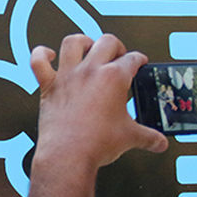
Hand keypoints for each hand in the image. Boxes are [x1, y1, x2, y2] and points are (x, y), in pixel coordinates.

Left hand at [31, 34, 167, 170]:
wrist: (69, 155)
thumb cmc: (96, 144)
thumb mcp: (130, 138)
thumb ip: (148, 137)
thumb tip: (159, 142)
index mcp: (114, 78)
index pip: (132, 59)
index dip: (139, 60)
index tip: (139, 63)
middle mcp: (91, 71)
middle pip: (107, 42)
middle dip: (116, 46)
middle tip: (119, 56)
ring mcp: (68, 76)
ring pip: (73, 43)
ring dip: (83, 42)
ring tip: (88, 47)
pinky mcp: (49, 86)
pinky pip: (38, 62)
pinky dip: (41, 55)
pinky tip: (47, 55)